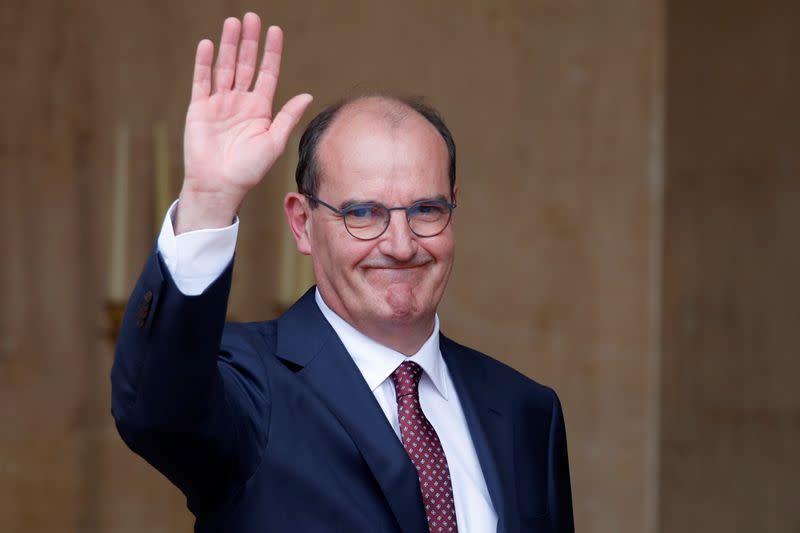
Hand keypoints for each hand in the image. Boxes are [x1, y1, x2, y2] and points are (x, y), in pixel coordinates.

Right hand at [176, 13, 312, 232]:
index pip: (267, 73)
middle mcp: (240, 102)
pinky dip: (204, 63)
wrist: (220, 185)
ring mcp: (219, 104)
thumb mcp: (274, 142)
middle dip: (249, 41)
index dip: (271, 52)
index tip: (275, 31)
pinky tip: (209, 45)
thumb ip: (287, 117)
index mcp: (260, 109)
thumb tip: (307, 96)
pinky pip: (202, 81)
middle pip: (246, 64)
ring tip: (232, 22)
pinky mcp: (199, 109)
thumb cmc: (249, 170)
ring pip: (225, 67)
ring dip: (229, 45)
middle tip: (252, 17)